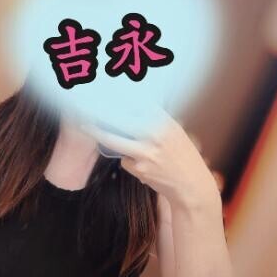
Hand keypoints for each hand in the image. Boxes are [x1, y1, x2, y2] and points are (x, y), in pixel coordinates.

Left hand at [81, 107, 222, 206]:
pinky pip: (123, 159)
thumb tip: (136, 106)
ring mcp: (146, 152)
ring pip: (113, 139)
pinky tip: (138, 163)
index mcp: (164, 121)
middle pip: (119, 118)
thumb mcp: (175, 132)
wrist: (191, 185)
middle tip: (86, 107)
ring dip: (98, 132)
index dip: (118, 96)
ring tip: (85, 126)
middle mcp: (155, 134)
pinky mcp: (139, 168)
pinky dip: (126, 160)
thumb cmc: (184, 157)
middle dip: (100, 112)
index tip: (104, 92)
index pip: (137, 102)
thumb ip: (157, 120)